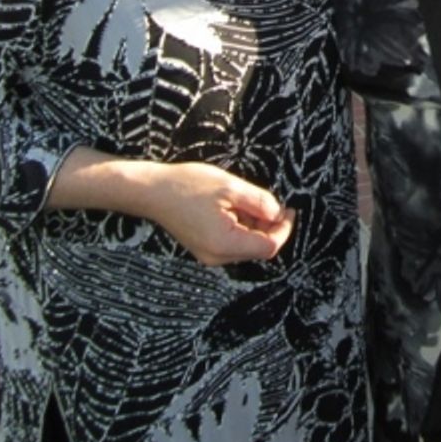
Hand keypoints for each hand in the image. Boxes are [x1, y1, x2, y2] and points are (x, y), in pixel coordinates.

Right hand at [48, 149, 294, 265]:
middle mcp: (216, 256)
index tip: (289, 209)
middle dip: (271, 228)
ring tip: (253, 201)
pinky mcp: (204, 248)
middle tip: (276, 203)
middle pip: (258, 250)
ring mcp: (208, 254)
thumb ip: (259, 201)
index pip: (269, 247)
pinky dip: (243, 228)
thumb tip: (278, 213)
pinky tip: (238, 207)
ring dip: (257, 227)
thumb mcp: (230, 187)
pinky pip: (233, 243)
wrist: (151, 191)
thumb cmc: (187, 185)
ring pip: (246, 247)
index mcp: (225, 243)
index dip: (284, 229)